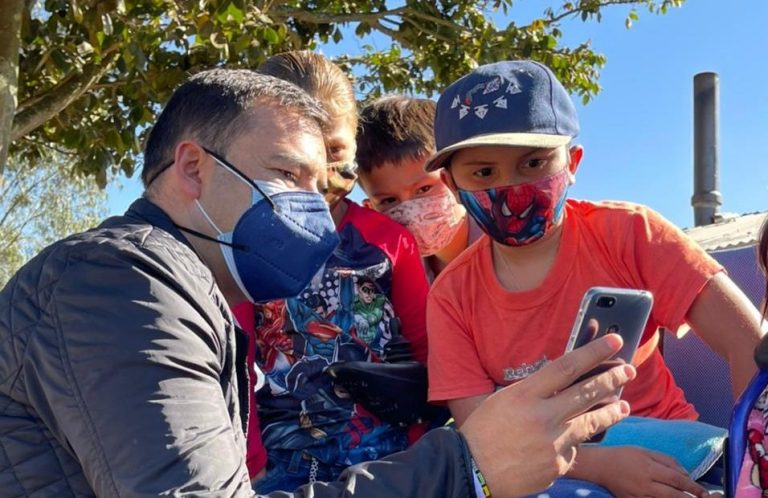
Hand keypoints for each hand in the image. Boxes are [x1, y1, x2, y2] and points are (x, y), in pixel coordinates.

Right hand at [460, 333, 635, 497]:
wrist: (472, 470)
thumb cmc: (484, 431)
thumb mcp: (503, 400)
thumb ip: (533, 391)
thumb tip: (563, 382)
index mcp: (524, 394)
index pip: (567, 366)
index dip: (593, 352)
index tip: (614, 341)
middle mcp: (541, 416)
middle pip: (585, 392)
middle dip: (612, 379)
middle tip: (628, 370)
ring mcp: (552, 442)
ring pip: (591, 422)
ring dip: (610, 412)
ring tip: (624, 406)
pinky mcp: (558, 465)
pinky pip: (573, 449)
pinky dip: (574, 443)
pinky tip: (572, 441)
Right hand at [584, 446, 709, 497]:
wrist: (600, 467)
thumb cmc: (624, 455)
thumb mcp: (646, 451)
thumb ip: (667, 460)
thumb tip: (685, 473)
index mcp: (650, 469)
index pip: (677, 480)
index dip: (693, 487)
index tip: (704, 492)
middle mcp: (646, 485)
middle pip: (674, 496)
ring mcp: (640, 496)